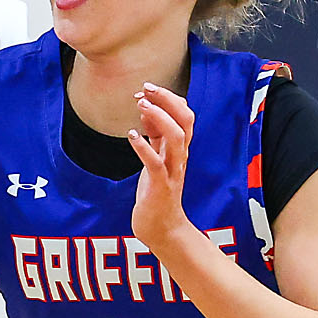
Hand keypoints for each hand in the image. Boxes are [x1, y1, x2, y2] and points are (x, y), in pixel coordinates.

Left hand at [128, 82, 197, 248]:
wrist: (163, 228)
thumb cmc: (157, 192)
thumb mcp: (156, 158)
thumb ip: (155, 136)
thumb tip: (147, 110)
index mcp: (179, 149)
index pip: (184, 114)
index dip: (168, 98)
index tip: (147, 89)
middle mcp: (180, 157)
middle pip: (186, 120)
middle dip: (168, 100)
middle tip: (146, 88)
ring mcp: (173, 171)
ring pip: (177, 138)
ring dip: (160, 118)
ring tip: (141, 106)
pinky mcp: (161, 187)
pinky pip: (156, 164)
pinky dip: (144, 148)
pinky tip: (132, 136)